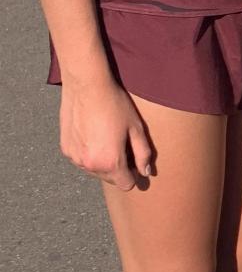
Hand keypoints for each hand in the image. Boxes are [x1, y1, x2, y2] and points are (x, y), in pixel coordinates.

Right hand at [59, 72, 154, 190]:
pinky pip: (81, 159)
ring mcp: (74, 158)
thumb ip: (143, 154)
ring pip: (94, 170)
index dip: (134, 175)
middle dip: (119, 168)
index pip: (126, 184)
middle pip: (110, 179)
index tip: (136, 161)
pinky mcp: (65, 149)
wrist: (86, 87)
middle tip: (122, 144)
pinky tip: (94, 134)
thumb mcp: (136, 128)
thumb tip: (146, 172)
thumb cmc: (115, 105)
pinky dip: (88, 153)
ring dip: (102, 161)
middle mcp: (89, 165)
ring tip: (108, 137)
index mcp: (110, 163)